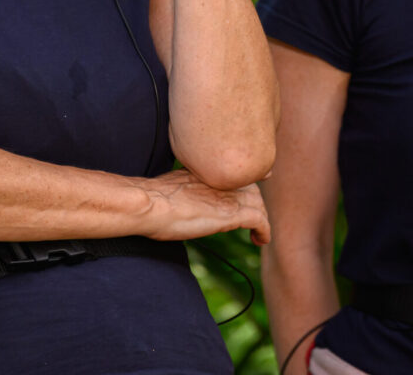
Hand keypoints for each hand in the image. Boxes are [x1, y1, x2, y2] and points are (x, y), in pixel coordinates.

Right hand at [136, 169, 270, 245]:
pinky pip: (259, 220)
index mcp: (207, 172)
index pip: (235, 173)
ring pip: (258, 203)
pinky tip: (259, 240)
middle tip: (251, 219)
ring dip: (260, 217)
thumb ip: (184, 187)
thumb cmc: (151, 199)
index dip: (243, 184)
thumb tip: (182, 197)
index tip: (244, 195)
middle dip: (254, 202)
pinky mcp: (230, 215)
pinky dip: (264, 230)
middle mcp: (221, 181)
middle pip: (251, 186)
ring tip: (256, 232)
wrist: (148, 204)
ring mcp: (227, 197)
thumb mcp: (172, 185)